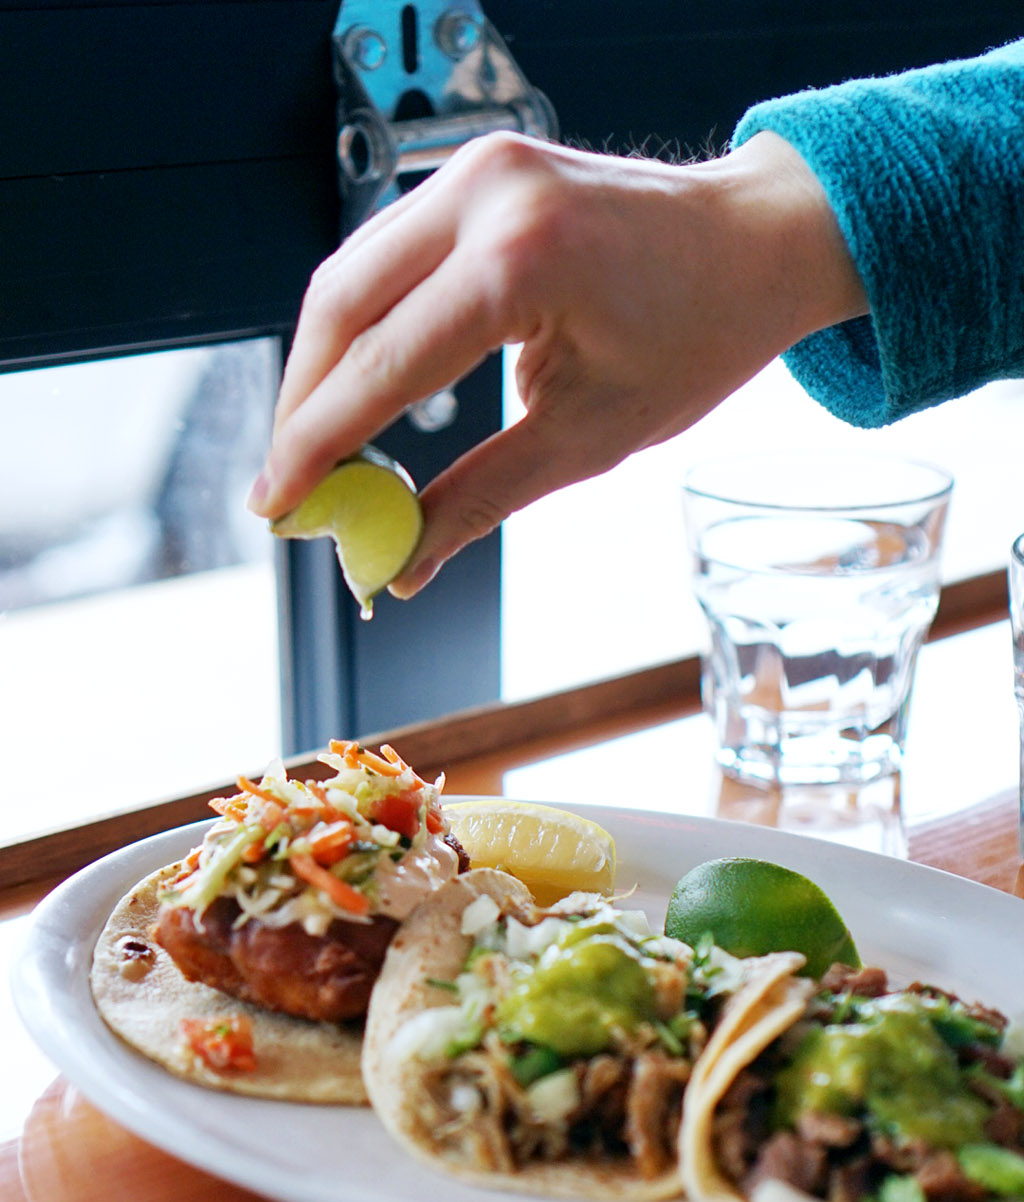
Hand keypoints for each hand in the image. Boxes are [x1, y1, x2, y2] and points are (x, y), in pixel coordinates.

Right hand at [248, 130, 865, 594]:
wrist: (756, 244)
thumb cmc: (698, 334)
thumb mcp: (590, 437)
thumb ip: (480, 498)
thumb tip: (401, 561)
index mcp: (521, 259)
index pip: (379, 366)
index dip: (314, 446)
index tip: (276, 506)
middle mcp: (485, 194)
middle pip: (339, 308)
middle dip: (302, 407)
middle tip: (288, 488)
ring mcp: (475, 168)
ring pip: (349, 275)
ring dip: (323, 365)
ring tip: (318, 451)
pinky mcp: (474, 171)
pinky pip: (385, 253)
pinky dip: (361, 324)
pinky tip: (357, 387)